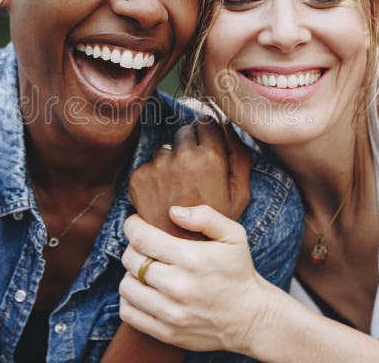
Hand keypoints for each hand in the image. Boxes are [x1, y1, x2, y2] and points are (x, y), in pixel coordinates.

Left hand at [119, 207, 275, 353]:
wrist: (251, 318)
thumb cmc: (239, 272)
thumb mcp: (234, 235)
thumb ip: (205, 216)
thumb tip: (173, 212)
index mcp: (192, 259)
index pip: (141, 238)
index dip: (132, 226)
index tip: (136, 224)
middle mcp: (178, 286)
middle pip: (131, 260)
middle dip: (133, 248)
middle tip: (144, 247)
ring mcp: (171, 313)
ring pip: (126, 287)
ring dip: (131, 274)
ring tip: (145, 270)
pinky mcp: (167, 333)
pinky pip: (128, 313)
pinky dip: (129, 300)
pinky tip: (144, 292)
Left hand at [129, 121, 250, 237]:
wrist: (184, 254)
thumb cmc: (216, 225)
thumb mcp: (240, 194)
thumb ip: (239, 156)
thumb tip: (228, 125)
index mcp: (210, 157)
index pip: (207, 123)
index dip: (209, 135)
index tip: (208, 149)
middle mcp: (182, 157)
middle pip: (184, 132)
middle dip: (189, 146)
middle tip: (194, 174)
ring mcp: (158, 167)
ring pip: (164, 150)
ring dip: (170, 162)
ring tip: (178, 190)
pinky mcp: (139, 178)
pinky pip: (147, 166)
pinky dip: (153, 178)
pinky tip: (163, 199)